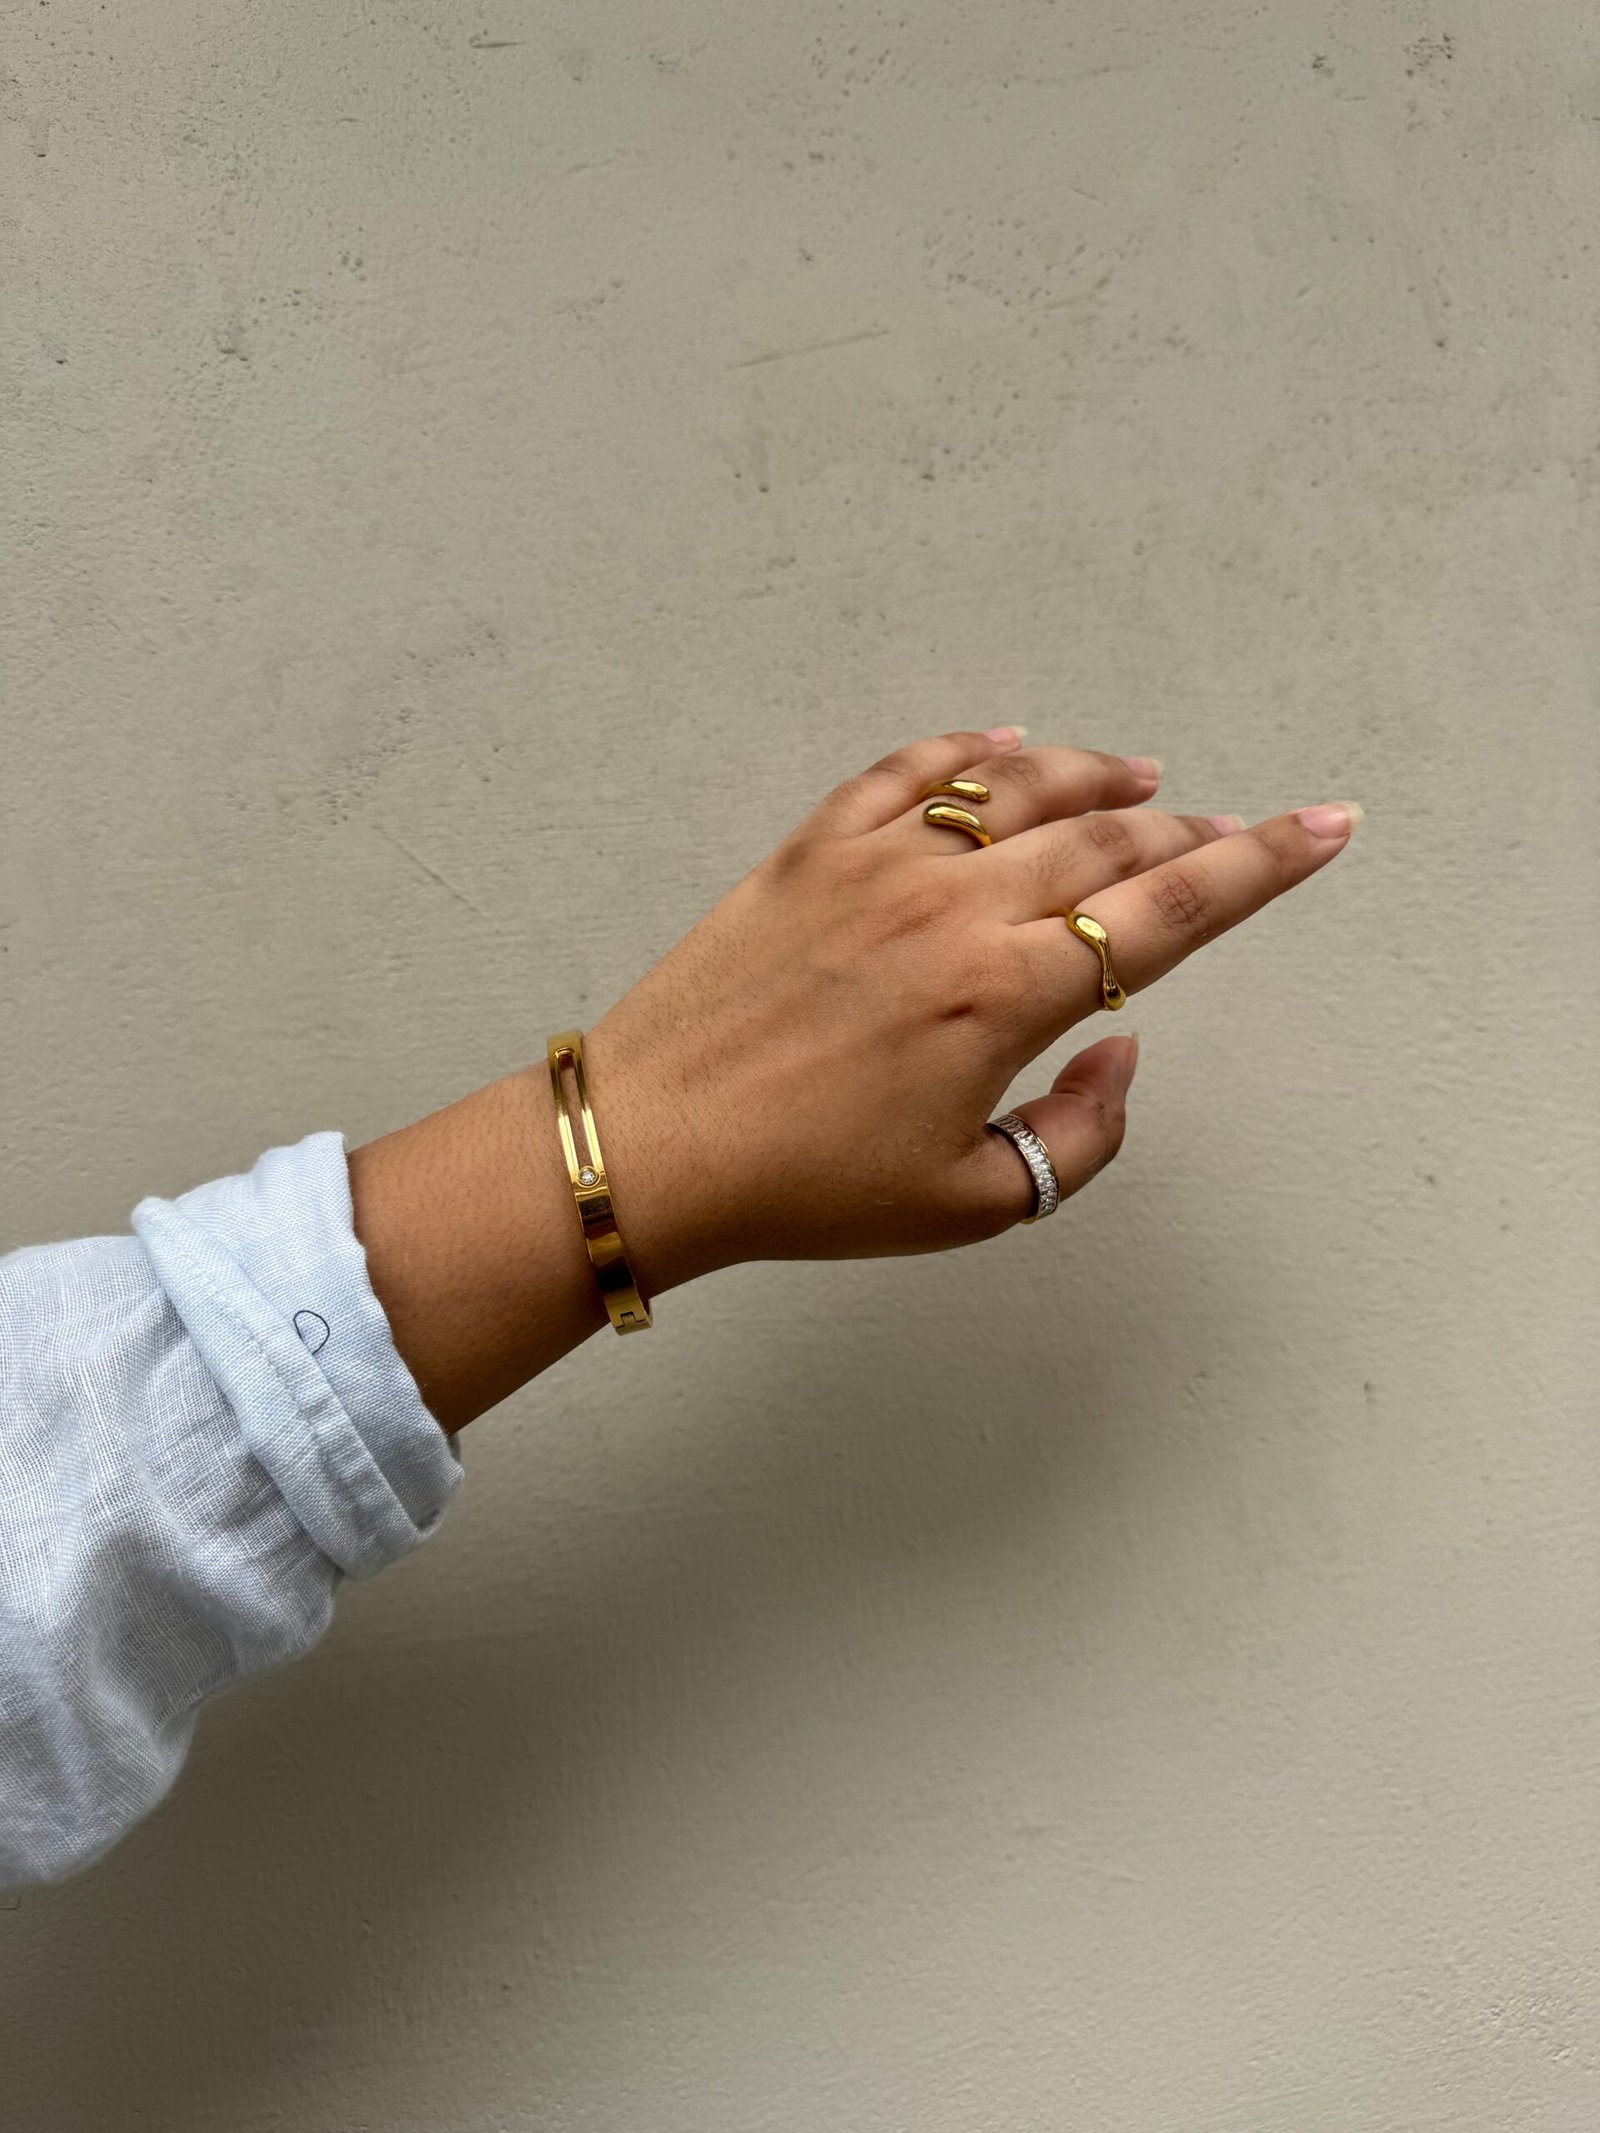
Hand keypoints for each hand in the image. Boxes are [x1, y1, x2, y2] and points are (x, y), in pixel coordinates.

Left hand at [585, 730, 1360, 1290]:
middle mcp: (955, 908)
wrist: (652, 1142)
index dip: (1259, 868)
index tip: (1323, 827)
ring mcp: (879, 865)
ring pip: (1017, 791)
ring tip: (1142, 779)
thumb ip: (1080, 1133)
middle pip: (1105, 843)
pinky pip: (908, 772)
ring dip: (1094, 779)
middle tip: (1229, 830)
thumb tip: (1120, 1047)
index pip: (1168, 912)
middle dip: (1187, 833)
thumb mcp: (971, 1202)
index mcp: (1005, 995)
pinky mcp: (812, 850)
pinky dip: (969, 751)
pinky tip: (1007, 745)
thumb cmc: (807, 1188)